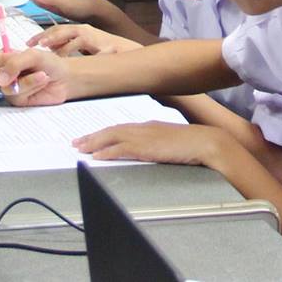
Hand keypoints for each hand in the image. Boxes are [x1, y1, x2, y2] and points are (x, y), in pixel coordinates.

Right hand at [0, 46, 72, 104]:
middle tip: (8, 75)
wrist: (65, 76)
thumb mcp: (33, 55)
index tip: (10, 57)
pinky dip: (32, 85)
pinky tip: (42, 80)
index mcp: (4, 61)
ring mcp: (10, 89)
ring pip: (6, 87)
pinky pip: (18, 94)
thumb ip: (14, 63)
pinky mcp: (19, 100)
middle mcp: (4, 76)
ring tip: (41, 73)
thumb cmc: (49, 63)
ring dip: (26, 79)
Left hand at [35, 24, 138, 56]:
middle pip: (61, 29)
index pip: (55, 29)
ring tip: (47, 50)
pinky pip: (88, 48)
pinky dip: (77, 52)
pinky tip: (68, 59)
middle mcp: (84, 30)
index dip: (41, 36)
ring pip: (73, 36)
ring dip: (59, 42)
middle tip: (33, 45)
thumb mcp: (82, 47)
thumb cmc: (103, 49)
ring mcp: (94, 36)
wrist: (128, 51)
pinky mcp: (104, 45)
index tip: (28, 44)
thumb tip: (48, 54)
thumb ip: (66, 47)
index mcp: (77, 30)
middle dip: (46, 37)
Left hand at [73, 121, 228, 168]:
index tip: (90, 137)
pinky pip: (121, 148)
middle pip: (112, 130)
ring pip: (112, 137)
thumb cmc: (193, 143)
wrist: (205, 142)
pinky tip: (97, 155)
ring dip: (94, 142)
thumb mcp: (170, 140)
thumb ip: (156, 142)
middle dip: (92, 136)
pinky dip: (107, 151)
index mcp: (149, 125)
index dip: (103, 132)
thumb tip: (147, 149)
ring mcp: (144, 136)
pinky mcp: (147, 146)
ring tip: (80, 148)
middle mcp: (143, 127)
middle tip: (76, 142)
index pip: (120, 128)